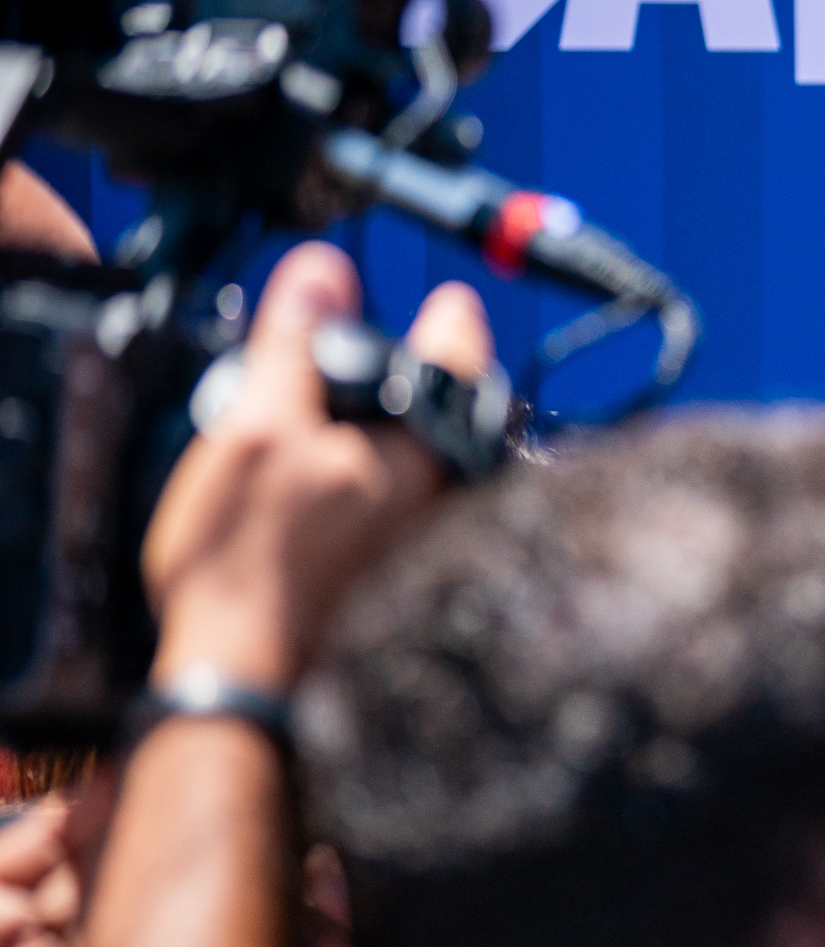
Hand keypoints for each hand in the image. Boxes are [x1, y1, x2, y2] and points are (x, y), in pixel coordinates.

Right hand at [143, 245, 492, 688]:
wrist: (242, 674)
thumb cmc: (244, 559)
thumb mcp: (257, 429)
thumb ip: (295, 346)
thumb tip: (323, 272)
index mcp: (425, 451)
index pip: (459, 359)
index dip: (450, 321)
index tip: (451, 301)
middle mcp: (445, 495)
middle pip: (453, 416)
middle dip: (428, 383)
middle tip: (393, 360)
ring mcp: (429, 539)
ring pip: (433, 464)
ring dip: (403, 437)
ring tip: (350, 423)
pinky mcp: (404, 576)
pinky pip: (408, 509)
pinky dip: (386, 486)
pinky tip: (341, 489)